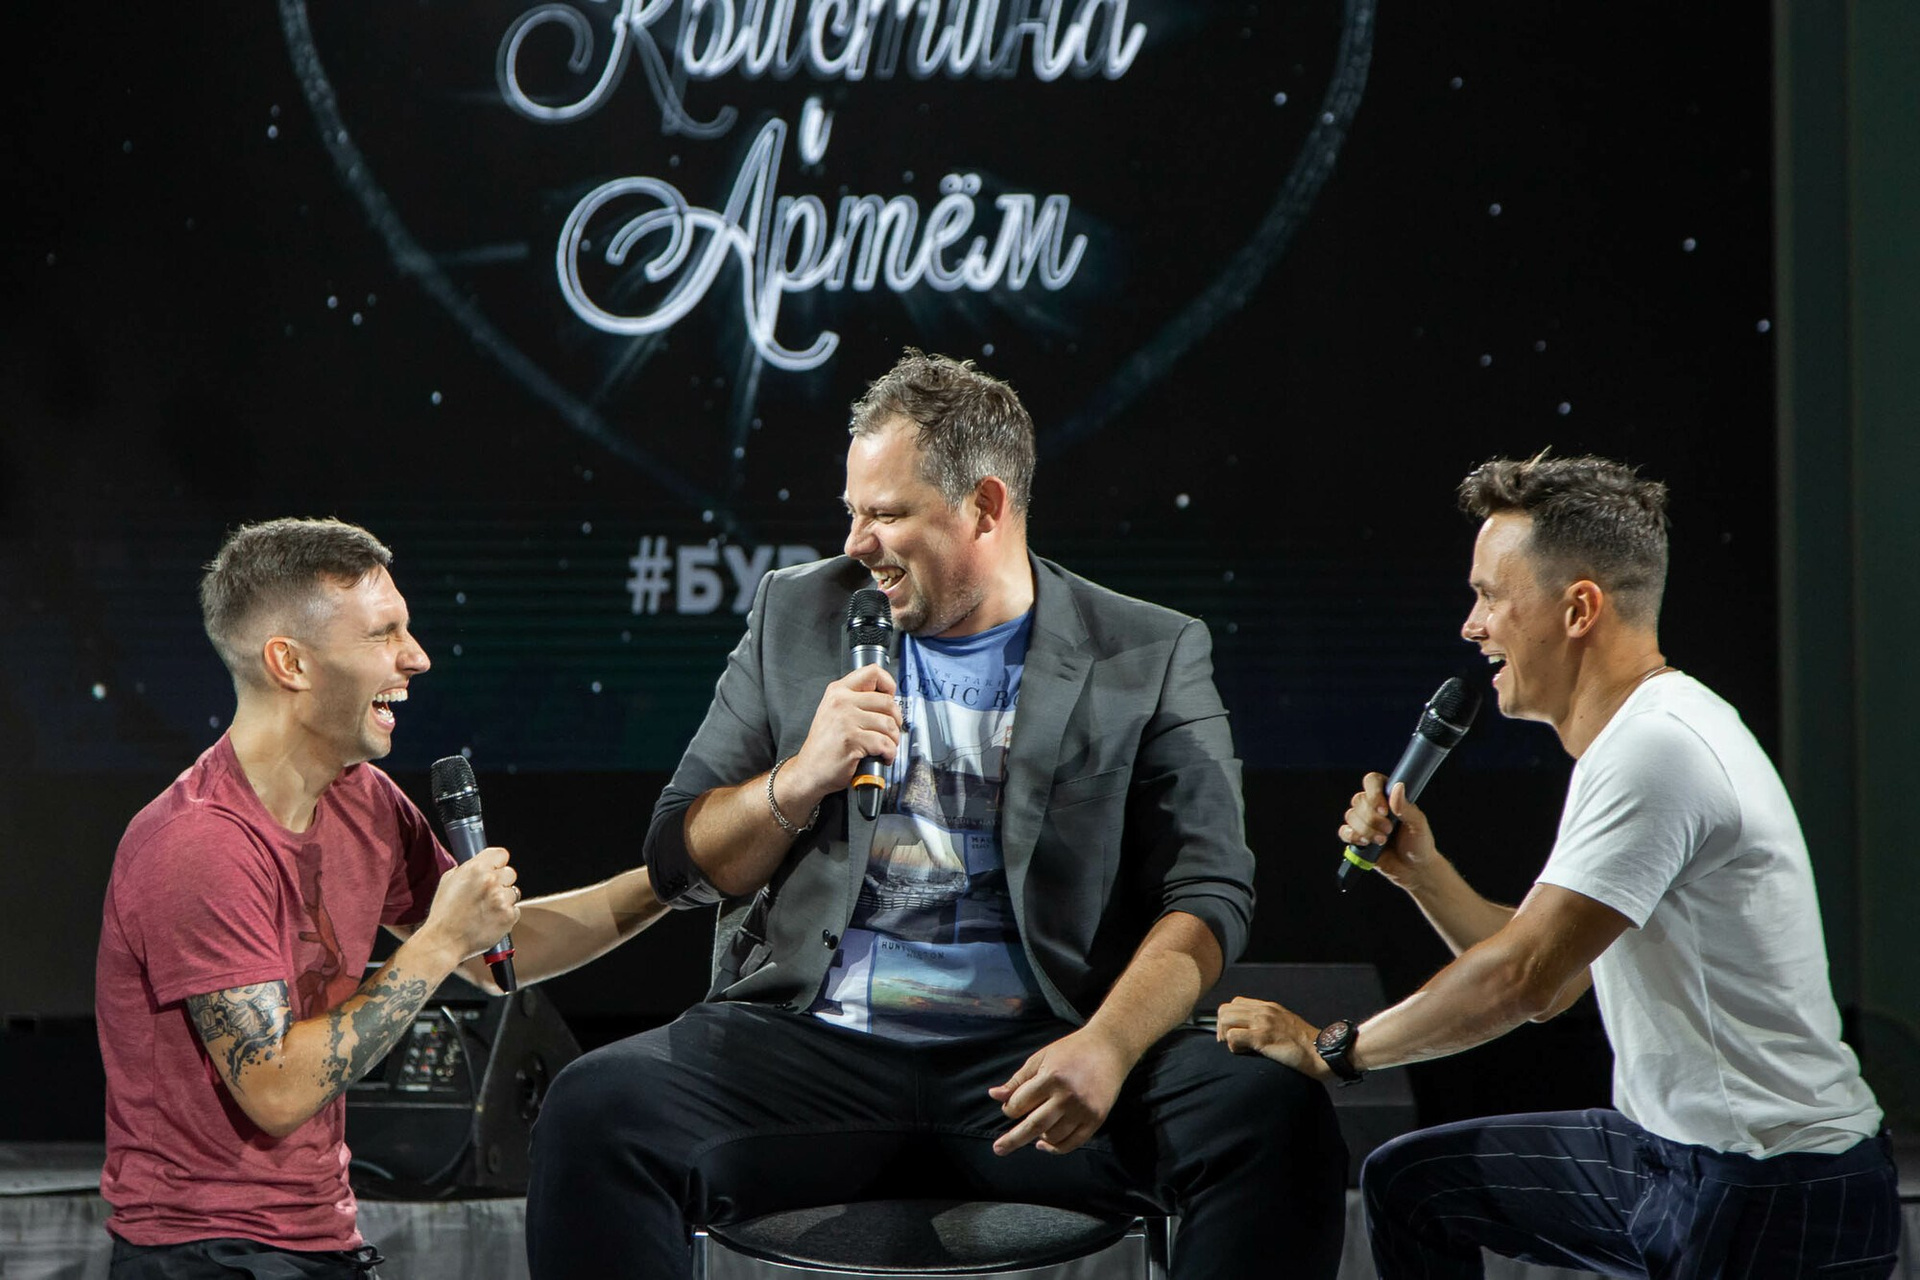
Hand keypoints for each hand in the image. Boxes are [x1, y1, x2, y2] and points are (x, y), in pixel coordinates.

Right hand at [423, 846, 520, 960]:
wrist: (444, 941)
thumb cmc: (444, 914)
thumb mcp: (449, 881)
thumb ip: (467, 869)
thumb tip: (480, 864)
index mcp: (475, 869)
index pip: (501, 854)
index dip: (497, 863)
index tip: (495, 869)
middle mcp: (490, 881)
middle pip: (510, 873)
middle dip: (501, 882)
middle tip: (488, 894)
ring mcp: (501, 899)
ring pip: (514, 892)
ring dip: (503, 900)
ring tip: (486, 910)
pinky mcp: (508, 916)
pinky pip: (515, 910)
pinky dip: (505, 915)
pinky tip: (490, 920)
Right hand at [780, 665, 902, 807]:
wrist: (808, 771)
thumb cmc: (824, 746)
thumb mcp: (834, 713)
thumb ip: (855, 701)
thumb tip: (887, 699)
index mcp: (838, 691)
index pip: (873, 672)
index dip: (888, 685)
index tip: (890, 699)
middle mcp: (841, 701)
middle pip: (887, 701)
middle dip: (896, 721)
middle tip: (890, 732)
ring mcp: (845, 720)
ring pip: (889, 724)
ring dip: (893, 740)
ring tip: (885, 747)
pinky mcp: (851, 740)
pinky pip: (884, 744)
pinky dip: (889, 754)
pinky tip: (882, 757)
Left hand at [988, 1025, 1132, 1155]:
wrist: (1109, 1048)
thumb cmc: (1071, 1051)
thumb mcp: (1041, 1058)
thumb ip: (1018, 1079)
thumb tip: (994, 1095)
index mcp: (1052, 1077)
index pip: (1021, 1103)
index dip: (1010, 1109)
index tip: (1008, 1109)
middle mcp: (1068, 1096)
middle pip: (1034, 1125)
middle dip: (1013, 1139)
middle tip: (998, 1149)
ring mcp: (1084, 1110)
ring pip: (1053, 1136)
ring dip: (1038, 1138)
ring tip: (1033, 1132)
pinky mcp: (1096, 1119)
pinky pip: (1073, 1143)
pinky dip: (1056, 1148)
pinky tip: (1044, 1144)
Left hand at [1214, 997, 1330, 1081]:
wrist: (1322, 1052)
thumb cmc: (1306, 1045)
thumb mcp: (1287, 1024)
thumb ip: (1270, 1023)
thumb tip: (1253, 1032)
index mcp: (1269, 1007)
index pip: (1236, 1003)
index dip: (1230, 1018)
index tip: (1234, 1033)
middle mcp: (1264, 1011)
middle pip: (1225, 1009)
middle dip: (1222, 1027)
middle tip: (1229, 1043)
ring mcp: (1263, 1022)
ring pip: (1225, 1019)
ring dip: (1226, 1035)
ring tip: (1238, 1047)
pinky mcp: (1262, 1037)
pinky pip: (1233, 1036)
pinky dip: (1233, 1046)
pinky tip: (1245, 1053)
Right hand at [1339, 774, 1441, 890]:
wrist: (1414, 870)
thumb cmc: (1420, 844)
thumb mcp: (1418, 824)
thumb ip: (1406, 807)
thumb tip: (1397, 787)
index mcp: (1389, 797)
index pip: (1372, 781)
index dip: (1373, 793)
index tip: (1384, 810)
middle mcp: (1373, 806)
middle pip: (1358, 800)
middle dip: (1373, 818)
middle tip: (1389, 830)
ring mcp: (1364, 822)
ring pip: (1350, 816)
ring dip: (1366, 830)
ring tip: (1382, 841)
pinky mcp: (1356, 838)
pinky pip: (1344, 832)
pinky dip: (1353, 837)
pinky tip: (1366, 843)